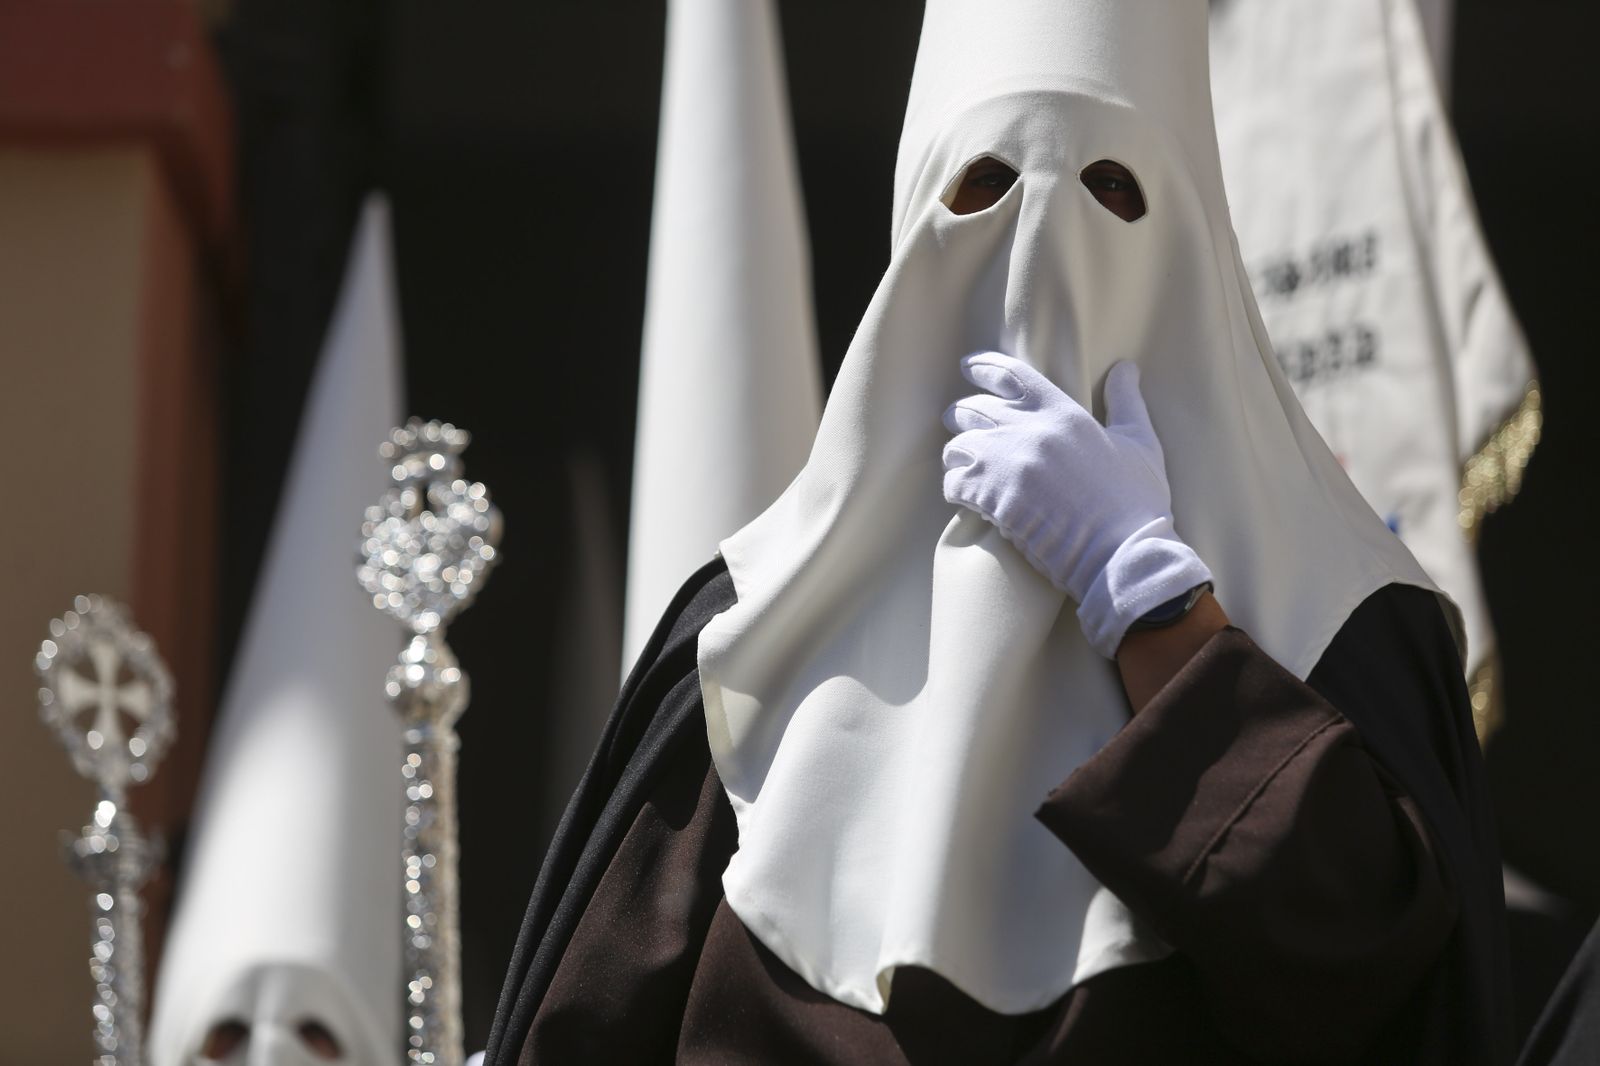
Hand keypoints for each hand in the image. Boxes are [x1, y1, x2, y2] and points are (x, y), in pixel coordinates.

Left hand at [942, 352, 1212, 656]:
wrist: (1122, 556)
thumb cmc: (1136, 504)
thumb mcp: (1140, 444)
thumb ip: (1126, 403)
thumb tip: (1124, 369)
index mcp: (1064, 413)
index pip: (1011, 375)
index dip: (984, 367)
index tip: (969, 367)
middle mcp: (1030, 431)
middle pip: (974, 408)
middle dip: (963, 415)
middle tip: (961, 424)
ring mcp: (1008, 464)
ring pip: (958, 446)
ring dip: (959, 456)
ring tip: (966, 467)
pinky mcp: (994, 499)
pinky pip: (954, 483)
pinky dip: (956, 489)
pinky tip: (966, 498)